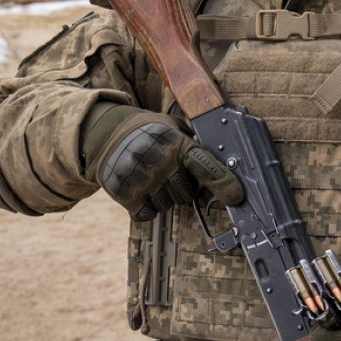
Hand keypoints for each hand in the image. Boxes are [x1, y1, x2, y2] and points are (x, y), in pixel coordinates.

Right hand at [83, 103, 242, 219]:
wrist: (106, 133)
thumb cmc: (149, 132)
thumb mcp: (173, 127)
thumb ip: (194, 148)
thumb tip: (221, 175)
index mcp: (174, 142)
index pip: (203, 164)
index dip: (221, 181)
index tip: (235, 196)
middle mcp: (158, 159)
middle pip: (186, 194)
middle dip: (182, 188)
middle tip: (169, 174)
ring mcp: (139, 177)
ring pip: (166, 205)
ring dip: (163, 197)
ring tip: (151, 177)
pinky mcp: (122, 191)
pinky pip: (146, 213)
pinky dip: (146, 207)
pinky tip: (140, 188)